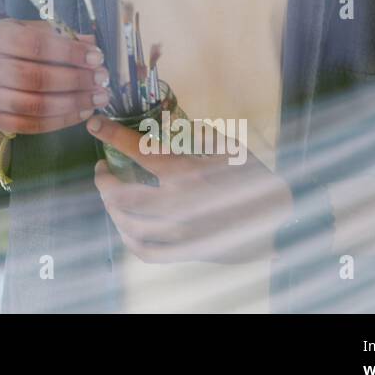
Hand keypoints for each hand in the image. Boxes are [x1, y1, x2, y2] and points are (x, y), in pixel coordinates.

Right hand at [0, 19, 111, 134]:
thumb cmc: (13, 45)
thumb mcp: (32, 30)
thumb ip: (61, 36)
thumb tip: (92, 45)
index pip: (36, 45)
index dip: (69, 53)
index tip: (96, 58)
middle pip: (36, 78)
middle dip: (75, 80)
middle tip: (101, 80)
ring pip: (35, 105)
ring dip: (72, 104)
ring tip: (97, 99)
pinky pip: (31, 126)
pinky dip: (61, 121)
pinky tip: (82, 113)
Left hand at [86, 114, 294, 262]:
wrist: (279, 220)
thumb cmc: (253, 178)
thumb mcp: (227, 146)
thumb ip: (191, 134)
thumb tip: (160, 121)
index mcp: (189, 172)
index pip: (137, 149)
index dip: (111, 134)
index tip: (95, 125)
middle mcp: (179, 204)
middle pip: (121, 193)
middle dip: (102, 180)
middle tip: (101, 169)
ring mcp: (180, 233)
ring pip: (127, 223)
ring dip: (111, 207)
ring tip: (110, 196)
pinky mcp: (186, 253)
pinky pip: (145, 251)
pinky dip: (128, 238)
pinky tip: (125, 225)